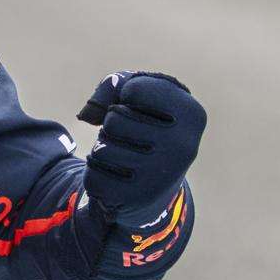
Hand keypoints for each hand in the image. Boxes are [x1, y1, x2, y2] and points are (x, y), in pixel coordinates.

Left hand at [77, 72, 205, 225]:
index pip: (133, 88)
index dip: (127, 96)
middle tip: (133, 137)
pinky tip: (118, 176)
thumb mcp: (142, 96)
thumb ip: (115, 83)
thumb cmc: (146, 128)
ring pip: (102, 145)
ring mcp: (161, 174)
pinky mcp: (136, 196)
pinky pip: (94, 170)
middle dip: (114, 123)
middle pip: (114, 117)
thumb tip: (87, 114)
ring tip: (127, 156)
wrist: (154, 183)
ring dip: (105, 147)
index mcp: (192, 115)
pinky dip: (98, 170)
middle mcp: (182, 146)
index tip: (144, 109)